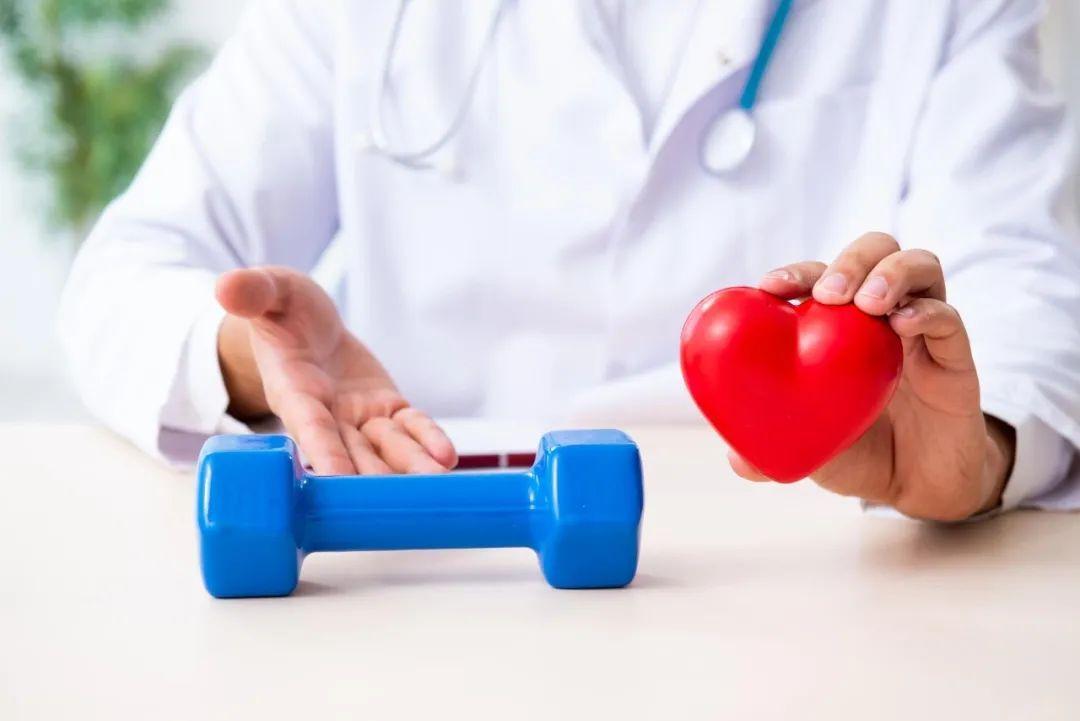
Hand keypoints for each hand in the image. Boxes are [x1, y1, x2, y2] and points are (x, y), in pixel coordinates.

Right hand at [215, 266, 456, 474]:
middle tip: (396, 500)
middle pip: (351, 451)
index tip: (337, 478)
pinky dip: (426, 439)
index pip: (308, 426)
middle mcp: (326, 414)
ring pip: (385, 446)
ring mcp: (358, 416)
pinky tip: (446, 456)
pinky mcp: (385, 409)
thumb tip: (227, 286)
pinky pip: (409, 427)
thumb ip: (253, 292)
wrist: (306, 326)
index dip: (323, 450)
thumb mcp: (270, 291)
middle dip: (373, 476)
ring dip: (410, 465)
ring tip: (435, 482)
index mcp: (292, 391)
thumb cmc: (281, 310)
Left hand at [738, 232, 1014, 520]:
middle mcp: (880, 314)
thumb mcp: (807, 450)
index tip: (771, 286)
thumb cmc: (857, 452)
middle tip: (830, 294)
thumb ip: (770, 450)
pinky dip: (927, 311)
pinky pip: (949, 318)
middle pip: (874, 251)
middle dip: (849, 262)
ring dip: (890, 274)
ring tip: (868, 304)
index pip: (818, 276)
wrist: (916, 486)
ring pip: (919, 266)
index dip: (796, 272)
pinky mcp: (955, 357)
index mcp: (838, 323)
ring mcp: (921, 329)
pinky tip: (903, 324)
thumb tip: (737, 462)